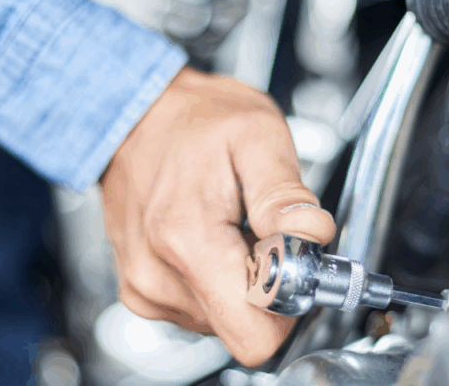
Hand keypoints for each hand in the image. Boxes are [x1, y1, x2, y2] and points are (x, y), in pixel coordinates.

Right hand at [100, 67, 334, 365]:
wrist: (134, 113)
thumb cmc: (194, 121)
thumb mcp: (257, 136)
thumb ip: (285, 195)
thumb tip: (314, 236)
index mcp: (188, 241)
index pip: (255, 335)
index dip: (289, 303)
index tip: (292, 259)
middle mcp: (157, 277)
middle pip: (242, 328)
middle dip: (268, 287)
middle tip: (262, 231)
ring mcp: (145, 288)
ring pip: (223, 322)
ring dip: (240, 281)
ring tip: (231, 226)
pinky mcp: (141, 291)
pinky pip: (200, 311)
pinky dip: (215, 279)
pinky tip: (210, 236)